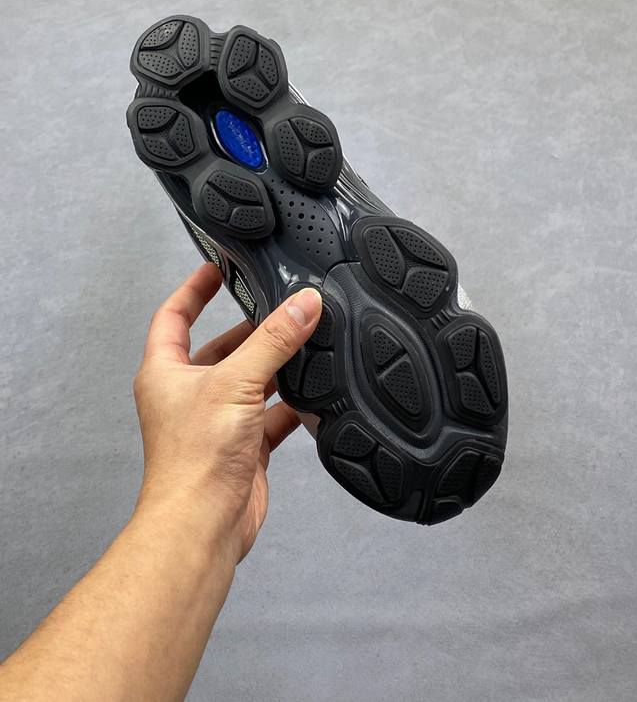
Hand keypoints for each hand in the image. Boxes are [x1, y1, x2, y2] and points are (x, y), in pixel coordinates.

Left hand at [133, 263, 321, 562]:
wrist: (203, 526)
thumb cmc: (193, 461)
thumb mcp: (235, 383)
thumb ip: (273, 341)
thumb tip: (302, 304)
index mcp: (166, 372)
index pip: (174, 316)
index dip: (194, 289)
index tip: (218, 267)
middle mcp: (189, 394)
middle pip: (222, 348)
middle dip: (251, 330)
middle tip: (282, 306)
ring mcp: (218, 421)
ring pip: (251, 381)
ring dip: (276, 366)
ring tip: (306, 341)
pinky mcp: (244, 446)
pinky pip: (272, 415)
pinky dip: (293, 404)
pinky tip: (315, 392)